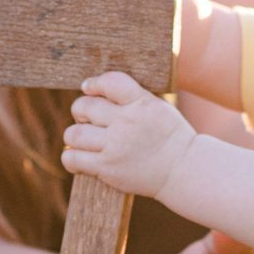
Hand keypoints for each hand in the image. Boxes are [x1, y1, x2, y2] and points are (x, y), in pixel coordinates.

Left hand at [64, 70, 194, 200]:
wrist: (182, 170)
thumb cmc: (170, 137)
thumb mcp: (159, 107)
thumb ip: (132, 97)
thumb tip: (98, 90)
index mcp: (141, 103)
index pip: (109, 82)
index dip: (94, 83)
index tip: (88, 87)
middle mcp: (126, 122)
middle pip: (84, 107)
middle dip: (81, 111)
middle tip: (87, 118)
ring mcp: (115, 146)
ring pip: (74, 133)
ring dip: (74, 134)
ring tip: (84, 138)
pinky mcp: (107, 168)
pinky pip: (73, 159)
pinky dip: (70, 157)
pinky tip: (79, 157)